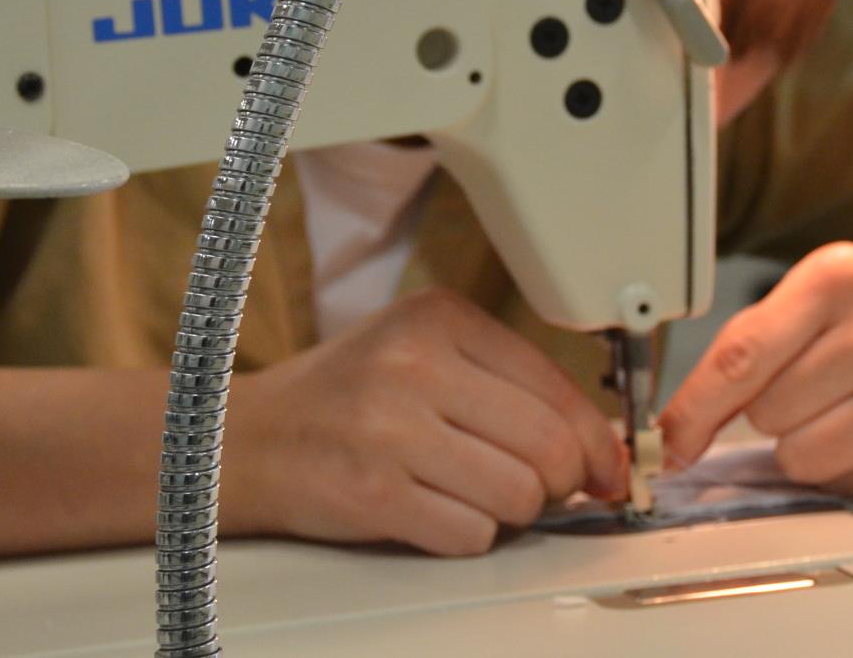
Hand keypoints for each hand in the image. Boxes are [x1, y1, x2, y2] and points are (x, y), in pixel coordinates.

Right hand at [226, 289, 624, 554]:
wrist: (245, 440)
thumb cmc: (343, 398)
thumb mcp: (420, 351)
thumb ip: (503, 381)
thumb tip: (598, 445)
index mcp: (437, 316)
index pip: (555, 385)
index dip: (596, 439)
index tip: (607, 467)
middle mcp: (415, 364)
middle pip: (548, 445)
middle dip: (564, 482)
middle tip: (550, 490)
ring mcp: (391, 430)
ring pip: (518, 495)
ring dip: (515, 511)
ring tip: (480, 495)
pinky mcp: (374, 494)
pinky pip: (472, 534)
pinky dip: (469, 535)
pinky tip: (438, 511)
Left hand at [661, 243, 852, 497]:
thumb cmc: (850, 327)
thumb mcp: (792, 310)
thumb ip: (730, 361)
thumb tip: (670, 437)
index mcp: (839, 277)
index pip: (742, 355)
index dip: (695, 407)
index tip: (667, 441)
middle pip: (767, 411)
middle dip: (767, 410)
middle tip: (806, 384)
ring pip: (800, 457)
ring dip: (800, 445)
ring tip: (837, 408)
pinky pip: (841, 484)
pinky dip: (840, 467)